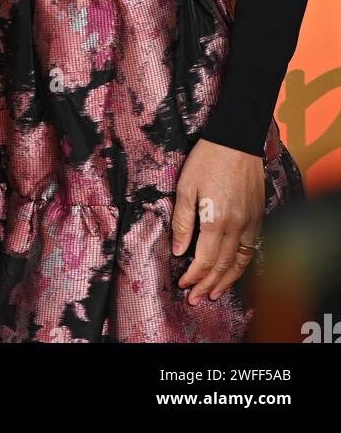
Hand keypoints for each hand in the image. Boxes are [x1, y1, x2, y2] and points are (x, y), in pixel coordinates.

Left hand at [170, 138, 264, 302]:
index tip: (183, 284)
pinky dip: (242, 264)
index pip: (205, 260)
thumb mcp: (185, 186)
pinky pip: (252, 247)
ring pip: (240, 261)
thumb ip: (182, 221)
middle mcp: (236, 225)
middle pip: (223, 266)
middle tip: (196, 298)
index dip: (194, 276)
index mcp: (215, 219)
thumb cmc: (207, 159)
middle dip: (208, 285)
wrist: (236, 139)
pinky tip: (234, 270)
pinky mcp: (258, 215)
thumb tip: (178, 249)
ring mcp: (251, 221)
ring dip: (227, 281)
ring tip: (215, 293)